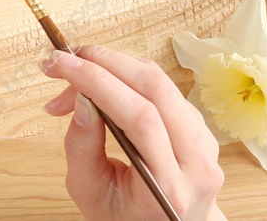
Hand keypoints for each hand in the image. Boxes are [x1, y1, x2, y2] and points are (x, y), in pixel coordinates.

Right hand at [43, 46, 226, 220]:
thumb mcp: (89, 191)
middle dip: (103, 62)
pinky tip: (99, 84)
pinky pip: (163, 87)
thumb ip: (82, 145)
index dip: (97, 82)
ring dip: (111, 65)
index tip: (61, 64)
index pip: (139, 117)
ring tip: (74, 75)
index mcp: (168, 187)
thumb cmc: (126, 216)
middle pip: (155, 89)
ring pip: (160, 81)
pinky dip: (125, 75)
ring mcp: (205, 143)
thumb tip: (80, 97)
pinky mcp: (201, 127)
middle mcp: (196, 163)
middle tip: (63, 60)